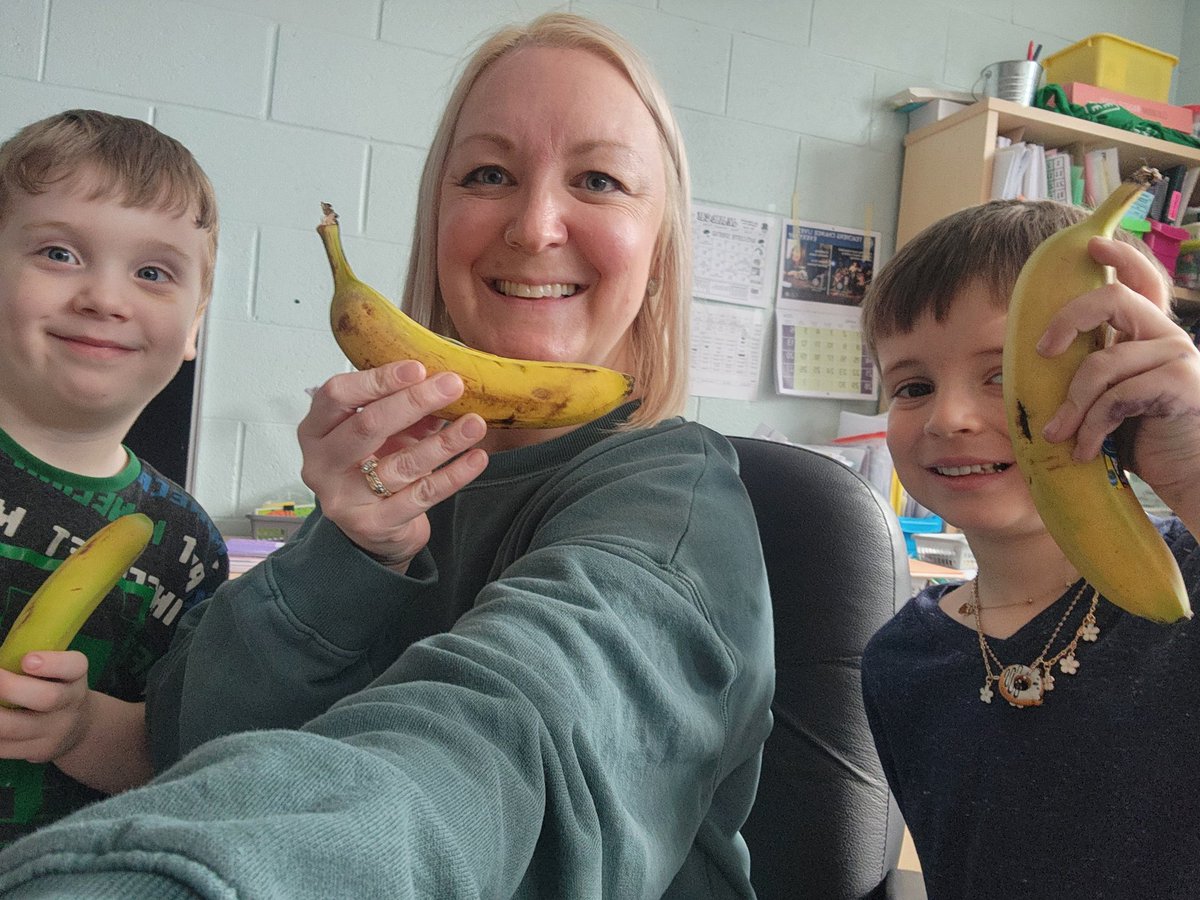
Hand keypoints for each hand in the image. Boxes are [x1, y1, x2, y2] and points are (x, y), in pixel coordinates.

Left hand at [0, 651, 92, 763]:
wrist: (78, 728)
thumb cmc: (56, 688)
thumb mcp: (57, 672)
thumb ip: (32, 664)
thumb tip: (0, 661)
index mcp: (75, 676)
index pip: (74, 666)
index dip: (52, 663)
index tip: (27, 660)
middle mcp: (70, 703)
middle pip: (47, 698)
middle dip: (10, 688)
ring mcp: (54, 731)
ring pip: (16, 727)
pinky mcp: (37, 751)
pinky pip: (3, 747)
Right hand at [298, 360, 489, 569]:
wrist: (374, 529)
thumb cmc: (374, 467)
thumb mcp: (382, 433)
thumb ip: (403, 410)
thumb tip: (442, 383)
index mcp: (315, 430)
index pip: (337, 395)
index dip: (378, 379)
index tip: (418, 368)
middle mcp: (321, 464)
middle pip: (367, 425)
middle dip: (414, 401)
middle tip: (452, 386)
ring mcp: (344, 498)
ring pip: (401, 463)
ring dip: (444, 441)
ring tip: (475, 424)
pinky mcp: (373, 524)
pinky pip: (421, 495)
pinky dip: (453, 474)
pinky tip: (476, 457)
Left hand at [1039, 236, 1199, 511]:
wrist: (1189, 476)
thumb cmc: (1145, 440)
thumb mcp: (1112, 400)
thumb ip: (1094, 374)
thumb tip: (1038, 363)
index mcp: (1150, 333)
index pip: (1141, 282)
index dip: (1119, 259)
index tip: (1092, 246)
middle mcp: (1167, 336)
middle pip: (1111, 300)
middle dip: (1066, 320)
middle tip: (1041, 350)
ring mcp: (1178, 356)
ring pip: (1101, 363)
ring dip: (1071, 406)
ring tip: (1057, 435)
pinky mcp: (1181, 384)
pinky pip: (1116, 397)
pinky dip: (1092, 427)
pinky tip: (1087, 451)